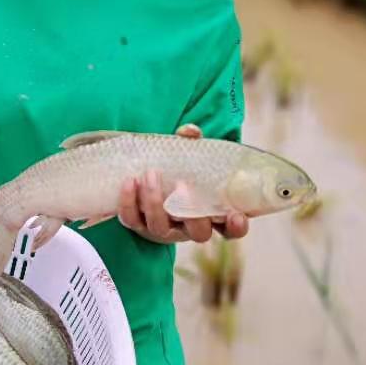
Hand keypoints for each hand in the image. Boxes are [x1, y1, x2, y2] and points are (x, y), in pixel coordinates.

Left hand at [117, 124, 249, 243]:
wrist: (148, 178)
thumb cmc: (179, 172)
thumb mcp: (190, 159)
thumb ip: (193, 146)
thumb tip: (190, 131)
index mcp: (210, 215)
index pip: (230, 229)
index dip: (236, 227)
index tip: (237, 215)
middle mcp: (188, 228)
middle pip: (197, 233)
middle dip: (193, 215)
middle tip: (184, 189)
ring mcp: (163, 229)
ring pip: (160, 227)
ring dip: (155, 202)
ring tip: (150, 175)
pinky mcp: (138, 225)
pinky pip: (131, 219)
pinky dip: (128, 202)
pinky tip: (129, 182)